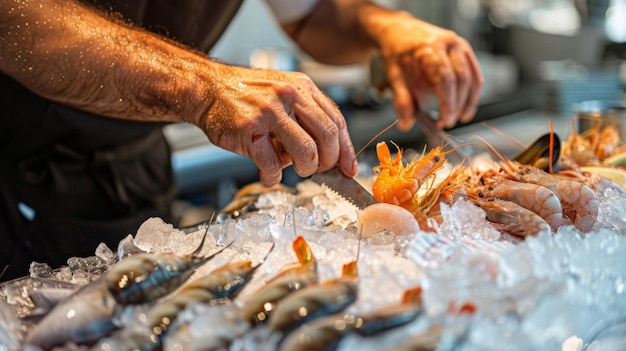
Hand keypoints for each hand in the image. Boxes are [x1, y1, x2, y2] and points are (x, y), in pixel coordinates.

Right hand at [201, 64, 357, 185]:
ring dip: (304, 169)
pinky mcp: (249, 130)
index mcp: (302, 88)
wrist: (207, 89)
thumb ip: (306, 116)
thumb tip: (331, 153)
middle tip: (316, 170)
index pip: (336, 121)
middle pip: (327, 137)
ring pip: (306, 152)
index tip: (348, 168)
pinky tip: (268, 174)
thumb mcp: (283, 94)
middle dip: (326, 162)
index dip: (346, 149)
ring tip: (292, 169)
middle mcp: (289, 96)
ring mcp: (269, 112)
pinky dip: (273, 176)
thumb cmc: (246, 97)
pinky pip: (273, 164)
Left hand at [377, 17, 483, 129]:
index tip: (444, 121)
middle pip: (462, 79)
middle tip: (448, 122)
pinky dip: (473, 91)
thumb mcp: (394, 76)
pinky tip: (466, 106)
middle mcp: (449, 43)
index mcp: (431, 48)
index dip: (448, 104)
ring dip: (470, 100)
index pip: (446, 80)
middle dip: (458, 105)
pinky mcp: (464, 49)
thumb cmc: (397, 52)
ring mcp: (459, 44)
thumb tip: (406, 124)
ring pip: (473, 76)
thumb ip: (401, 100)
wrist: (399, 30)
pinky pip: (475, 72)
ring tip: (462, 118)